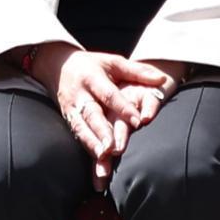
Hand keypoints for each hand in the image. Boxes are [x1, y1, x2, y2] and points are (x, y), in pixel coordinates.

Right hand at [37, 46, 173, 161]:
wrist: (58, 65)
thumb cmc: (92, 65)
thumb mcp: (113, 62)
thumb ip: (137, 71)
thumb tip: (161, 79)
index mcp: (93, 78)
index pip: (109, 95)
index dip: (123, 108)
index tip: (137, 121)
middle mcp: (80, 94)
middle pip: (92, 114)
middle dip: (102, 131)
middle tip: (113, 147)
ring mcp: (71, 107)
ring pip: (81, 126)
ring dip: (91, 142)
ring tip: (102, 156)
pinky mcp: (67, 117)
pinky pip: (76, 132)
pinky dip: (86, 144)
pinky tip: (95, 157)